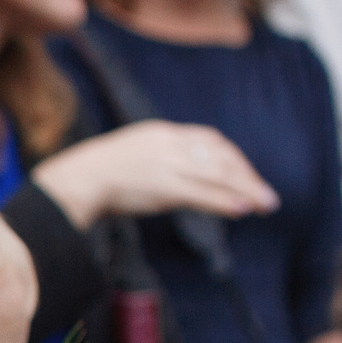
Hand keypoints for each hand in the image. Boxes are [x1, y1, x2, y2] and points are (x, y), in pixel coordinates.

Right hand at [33, 122, 278, 229]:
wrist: (75, 179)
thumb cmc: (92, 174)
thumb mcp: (127, 156)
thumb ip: (150, 160)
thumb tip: (164, 176)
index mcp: (162, 134)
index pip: (209, 140)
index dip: (232, 158)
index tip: (244, 175)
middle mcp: (170, 144)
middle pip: (221, 156)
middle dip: (246, 175)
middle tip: (266, 195)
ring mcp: (167, 165)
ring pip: (218, 174)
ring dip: (246, 189)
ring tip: (266, 204)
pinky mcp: (163, 186)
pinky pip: (203, 192)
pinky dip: (225, 201)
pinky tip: (243, 209)